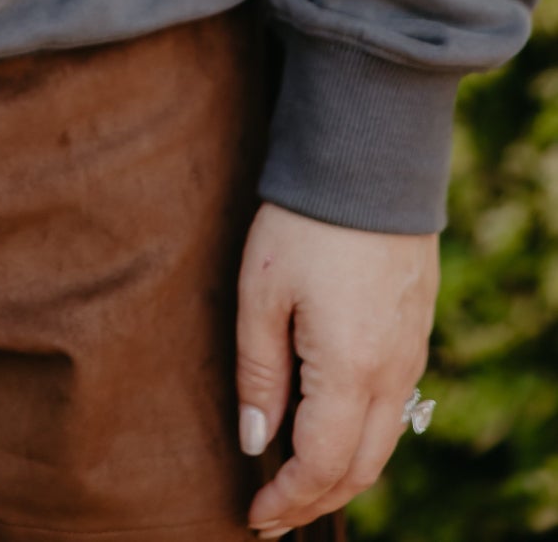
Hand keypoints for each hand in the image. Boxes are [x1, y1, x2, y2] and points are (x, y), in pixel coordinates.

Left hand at [236, 199, 437, 537]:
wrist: (367, 162)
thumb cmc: (304, 224)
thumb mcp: (261, 294)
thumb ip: (258, 373)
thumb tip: (255, 441)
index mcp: (349, 371)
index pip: (320, 466)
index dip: (286, 500)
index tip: (253, 515)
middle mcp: (390, 374)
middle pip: (359, 469)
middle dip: (315, 501)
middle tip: (272, 517)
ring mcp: (410, 354)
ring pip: (381, 443)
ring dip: (341, 475)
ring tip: (297, 486)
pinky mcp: (414, 332)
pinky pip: (393, 408)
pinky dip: (362, 438)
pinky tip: (331, 431)